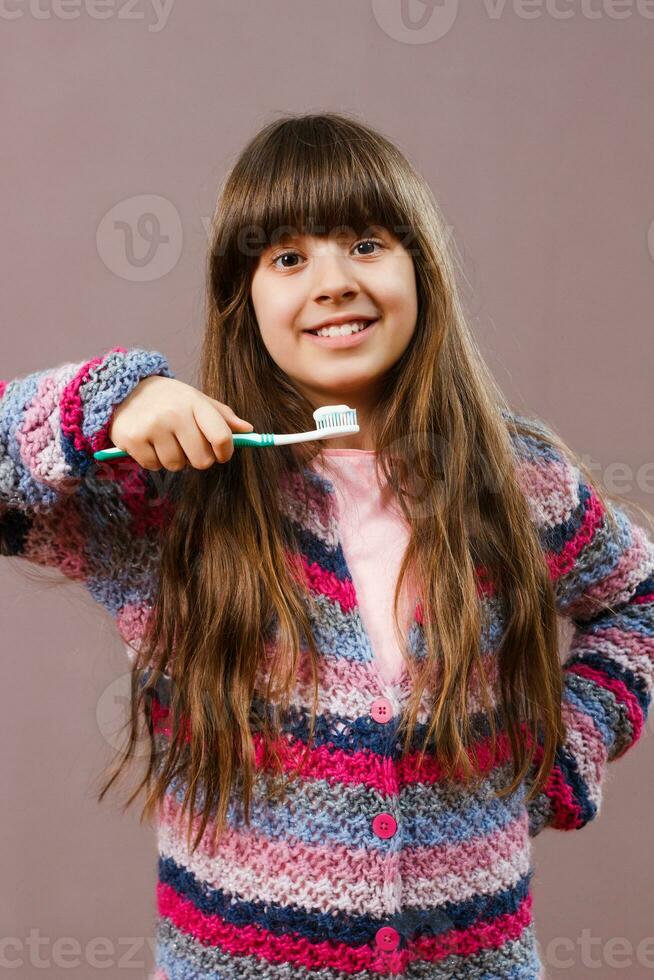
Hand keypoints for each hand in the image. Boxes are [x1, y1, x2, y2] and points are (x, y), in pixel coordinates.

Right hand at [108, 376, 254, 470]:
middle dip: (199, 459)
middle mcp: (174, 414)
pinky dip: (154, 460)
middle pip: (201, 460)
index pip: (222, 437)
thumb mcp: (197, 400)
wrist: (125, 389)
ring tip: (165, 441)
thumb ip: (223, 416)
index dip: (226, 452)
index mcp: (194, 403)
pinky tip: (149, 443)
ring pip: (177, 465)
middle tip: (188, 446)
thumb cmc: (169, 399)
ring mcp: (152, 427)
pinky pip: (154, 466)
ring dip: (174, 459)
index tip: (222, 454)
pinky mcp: (132, 439)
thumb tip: (249, 430)